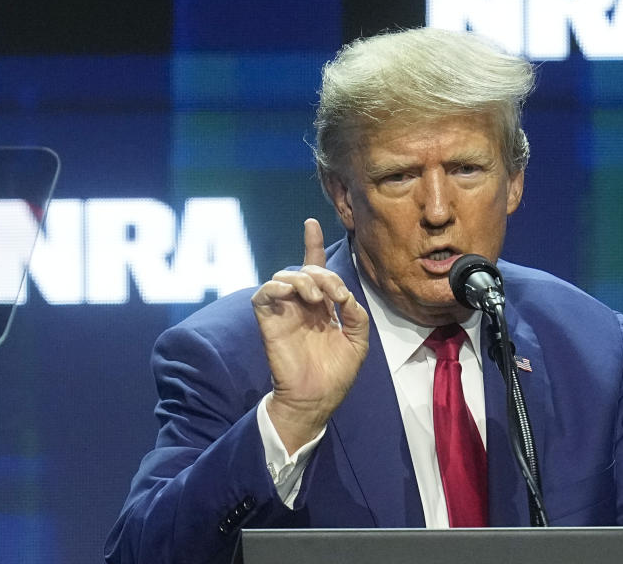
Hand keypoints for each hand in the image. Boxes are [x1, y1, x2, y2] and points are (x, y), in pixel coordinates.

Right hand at [251, 218, 369, 452]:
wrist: (317, 399)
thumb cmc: (336, 373)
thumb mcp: (358, 340)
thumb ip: (356, 314)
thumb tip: (345, 296)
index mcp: (322, 305)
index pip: (314, 267)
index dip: (312, 244)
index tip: (311, 222)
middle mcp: (302, 304)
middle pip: (306, 269)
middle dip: (324, 273)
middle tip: (337, 296)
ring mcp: (284, 311)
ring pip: (285, 275)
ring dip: (305, 279)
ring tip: (319, 300)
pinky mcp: (269, 321)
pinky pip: (264, 293)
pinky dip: (278, 287)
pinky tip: (294, 296)